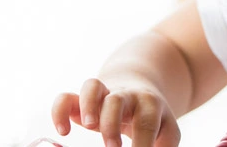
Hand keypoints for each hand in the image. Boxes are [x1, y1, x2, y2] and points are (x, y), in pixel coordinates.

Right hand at [52, 78, 180, 146]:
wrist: (137, 89)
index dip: (142, 143)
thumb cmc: (153, 118)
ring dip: (88, 105)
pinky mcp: (82, 100)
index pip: (146, 122)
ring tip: (89, 126)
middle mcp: (125, 95)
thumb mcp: (166, 130)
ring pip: (92, 87)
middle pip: (117, 100)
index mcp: (149, 104)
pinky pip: (66, 97)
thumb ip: (163, 145)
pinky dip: (60, 110)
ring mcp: (102, 95)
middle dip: (112, 123)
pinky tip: (63, 131)